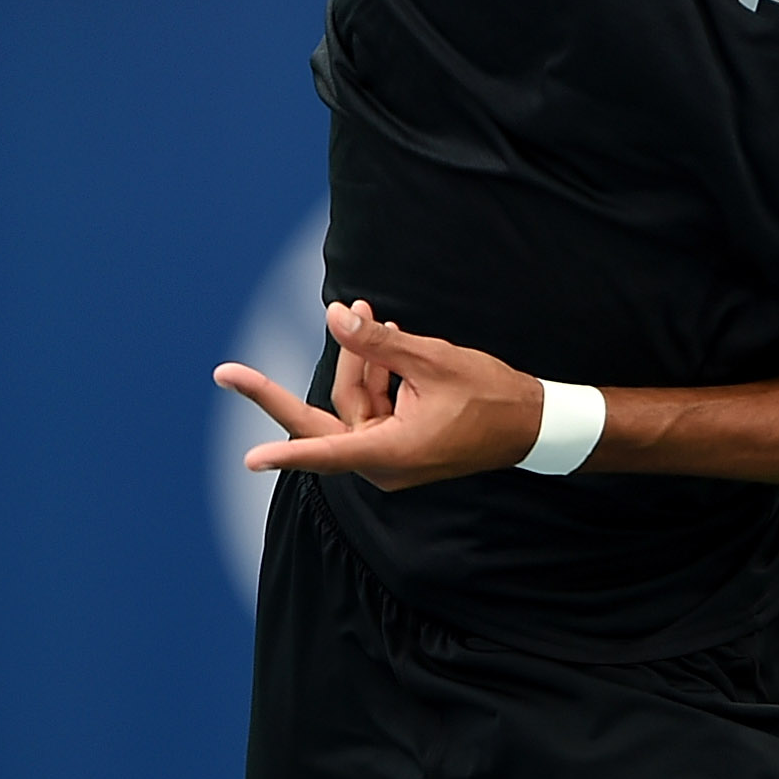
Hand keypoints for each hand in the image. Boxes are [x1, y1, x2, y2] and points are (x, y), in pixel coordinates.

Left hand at [212, 301, 549, 490]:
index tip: (247, 460)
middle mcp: (383, 463)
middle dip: (346, 364)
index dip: (285, 452)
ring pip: (353, 403)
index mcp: (391, 451)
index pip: (326, 449)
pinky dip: (379, 377)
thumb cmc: (489, 395)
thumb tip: (335, 316)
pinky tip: (394, 346)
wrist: (531, 423)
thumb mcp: (433, 359)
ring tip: (386, 321)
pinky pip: (371, 408)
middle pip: (334, 411)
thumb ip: (378, 342)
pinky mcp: (396, 449)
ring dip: (367, 363)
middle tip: (308, 334)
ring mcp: (388, 458)